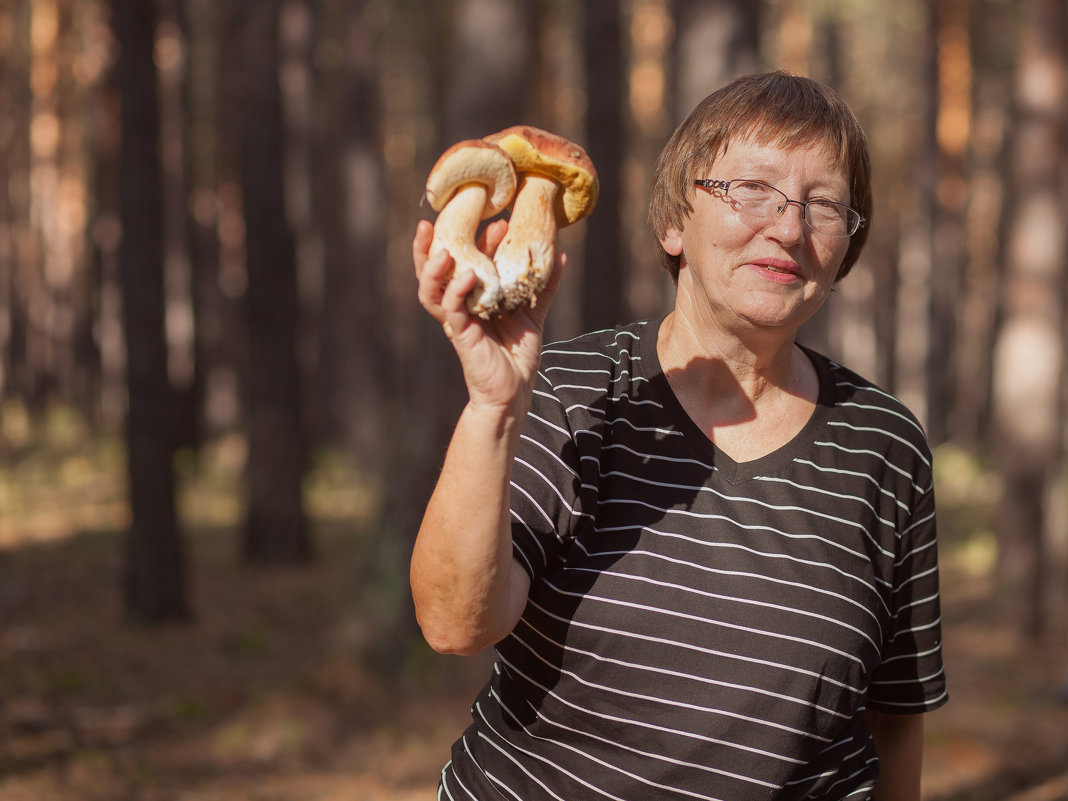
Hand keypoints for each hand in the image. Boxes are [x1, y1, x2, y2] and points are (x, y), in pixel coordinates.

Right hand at [413, 218, 564, 410]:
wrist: (515, 392)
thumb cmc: (518, 355)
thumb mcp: (533, 312)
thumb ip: (545, 286)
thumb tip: (561, 255)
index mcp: (471, 297)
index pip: (463, 261)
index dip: (473, 239)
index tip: (495, 220)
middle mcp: (458, 306)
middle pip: (432, 272)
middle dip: (427, 246)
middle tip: (430, 221)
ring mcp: (456, 321)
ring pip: (430, 290)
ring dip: (430, 268)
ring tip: (441, 249)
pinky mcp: (461, 336)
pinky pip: (451, 310)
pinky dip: (457, 291)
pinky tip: (468, 275)